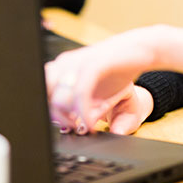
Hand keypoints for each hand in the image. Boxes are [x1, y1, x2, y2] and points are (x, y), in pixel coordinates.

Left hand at [44, 25, 182, 133]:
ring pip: (57, 93)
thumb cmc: (120, 75)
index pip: (40, 94)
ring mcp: (77, 63)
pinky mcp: (93, 63)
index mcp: (61, 72)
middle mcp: (65, 66)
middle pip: (43, 95)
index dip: (48, 115)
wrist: (143, 51)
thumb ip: (92, 117)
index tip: (66, 127)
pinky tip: (90, 123)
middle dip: (54, 117)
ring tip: (82, 126)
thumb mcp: (105, 102)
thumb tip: (83, 132)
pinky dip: (82, 111)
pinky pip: (80, 90)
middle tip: (73, 128)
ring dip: (66, 116)